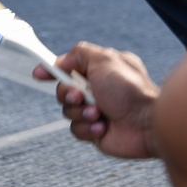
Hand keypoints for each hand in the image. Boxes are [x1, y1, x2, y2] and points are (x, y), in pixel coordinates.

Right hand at [34, 41, 159, 158]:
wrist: (147, 124)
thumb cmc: (130, 90)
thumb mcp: (103, 59)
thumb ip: (79, 54)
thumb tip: (60, 60)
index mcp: (100, 69)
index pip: (69, 66)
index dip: (52, 70)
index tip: (39, 74)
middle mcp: (98, 89)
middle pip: (63, 89)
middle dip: (68, 93)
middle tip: (80, 96)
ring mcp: (96, 110)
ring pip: (67, 111)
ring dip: (81, 112)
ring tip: (99, 114)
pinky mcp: (95, 132)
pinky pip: (76, 129)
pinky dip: (87, 128)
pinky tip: (102, 128)